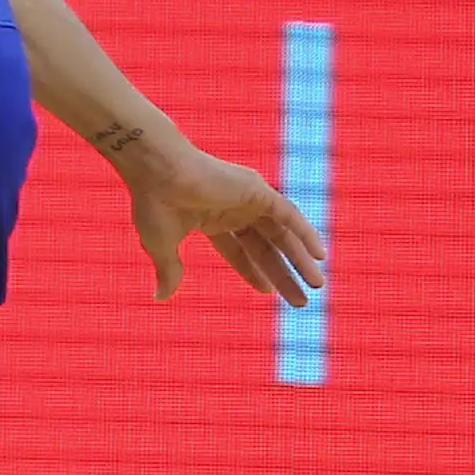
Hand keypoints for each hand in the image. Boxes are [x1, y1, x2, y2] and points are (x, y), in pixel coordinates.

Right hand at [121, 142, 325, 306]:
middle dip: (283, 274)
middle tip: (301, 301)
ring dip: (301, 259)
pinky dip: (306, 233)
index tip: (269, 292)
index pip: (240, 251)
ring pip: (282, 234)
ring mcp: (248, 199)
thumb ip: (169, 271)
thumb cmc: (154, 205)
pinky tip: (320, 255)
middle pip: (267, 247)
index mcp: (211, 220)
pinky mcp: (257, 190)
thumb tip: (160, 297)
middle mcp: (234, 209)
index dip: (255, 272)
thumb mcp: (162, 246)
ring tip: (318, 284)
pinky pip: (289, 214)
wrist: (156, 173)